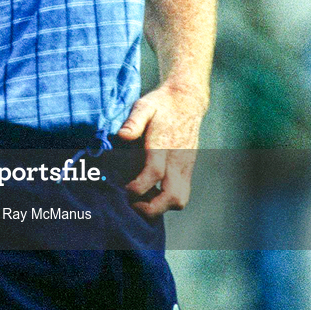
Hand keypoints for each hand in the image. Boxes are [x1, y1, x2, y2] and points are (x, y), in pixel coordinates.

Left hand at [118, 86, 204, 218]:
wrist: (187, 101)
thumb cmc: (162, 104)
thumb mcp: (144, 105)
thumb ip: (133, 121)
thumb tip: (122, 135)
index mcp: (164, 144)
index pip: (154, 173)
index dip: (138, 187)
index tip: (124, 189)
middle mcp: (178, 159)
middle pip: (172, 196)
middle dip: (152, 208)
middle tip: (133, 204)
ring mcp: (185, 166)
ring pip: (180, 199)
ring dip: (161, 207)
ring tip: (141, 201)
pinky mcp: (188, 169)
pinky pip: (182, 193)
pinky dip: (166, 201)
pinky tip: (151, 193)